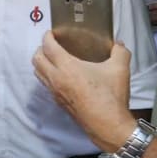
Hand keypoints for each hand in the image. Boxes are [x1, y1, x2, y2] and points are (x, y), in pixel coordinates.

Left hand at [32, 31, 135, 152]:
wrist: (107, 124)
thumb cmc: (111, 95)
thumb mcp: (119, 68)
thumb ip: (120, 51)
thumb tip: (118, 43)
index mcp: (67, 67)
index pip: (48, 47)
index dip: (47, 37)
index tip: (52, 32)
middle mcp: (56, 78)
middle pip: (36, 59)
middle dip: (41, 48)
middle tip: (52, 44)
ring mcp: (54, 92)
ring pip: (38, 72)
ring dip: (41, 62)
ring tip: (53, 58)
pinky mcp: (58, 102)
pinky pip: (45, 84)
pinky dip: (46, 75)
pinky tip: (60, 75)